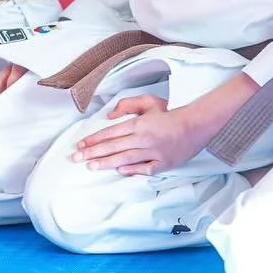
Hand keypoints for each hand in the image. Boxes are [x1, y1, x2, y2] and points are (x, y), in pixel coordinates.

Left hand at [71, 94, 204, 174]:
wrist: (195, 125)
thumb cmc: (171, 112)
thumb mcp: (148, 101)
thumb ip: (127, 104)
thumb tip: (110, 116)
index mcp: (139, 124)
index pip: (111, 133)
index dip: (94, 140)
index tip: (80, 144)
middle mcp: (143, 139)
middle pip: (114, 147)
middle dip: (93, 153)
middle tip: (77, 158)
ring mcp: (153, 153)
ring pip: (125, 159)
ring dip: (106, 163)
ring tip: (91, 166)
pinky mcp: (163, 164)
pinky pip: (144, 169)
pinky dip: (131, 170)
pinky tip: (119, 171)